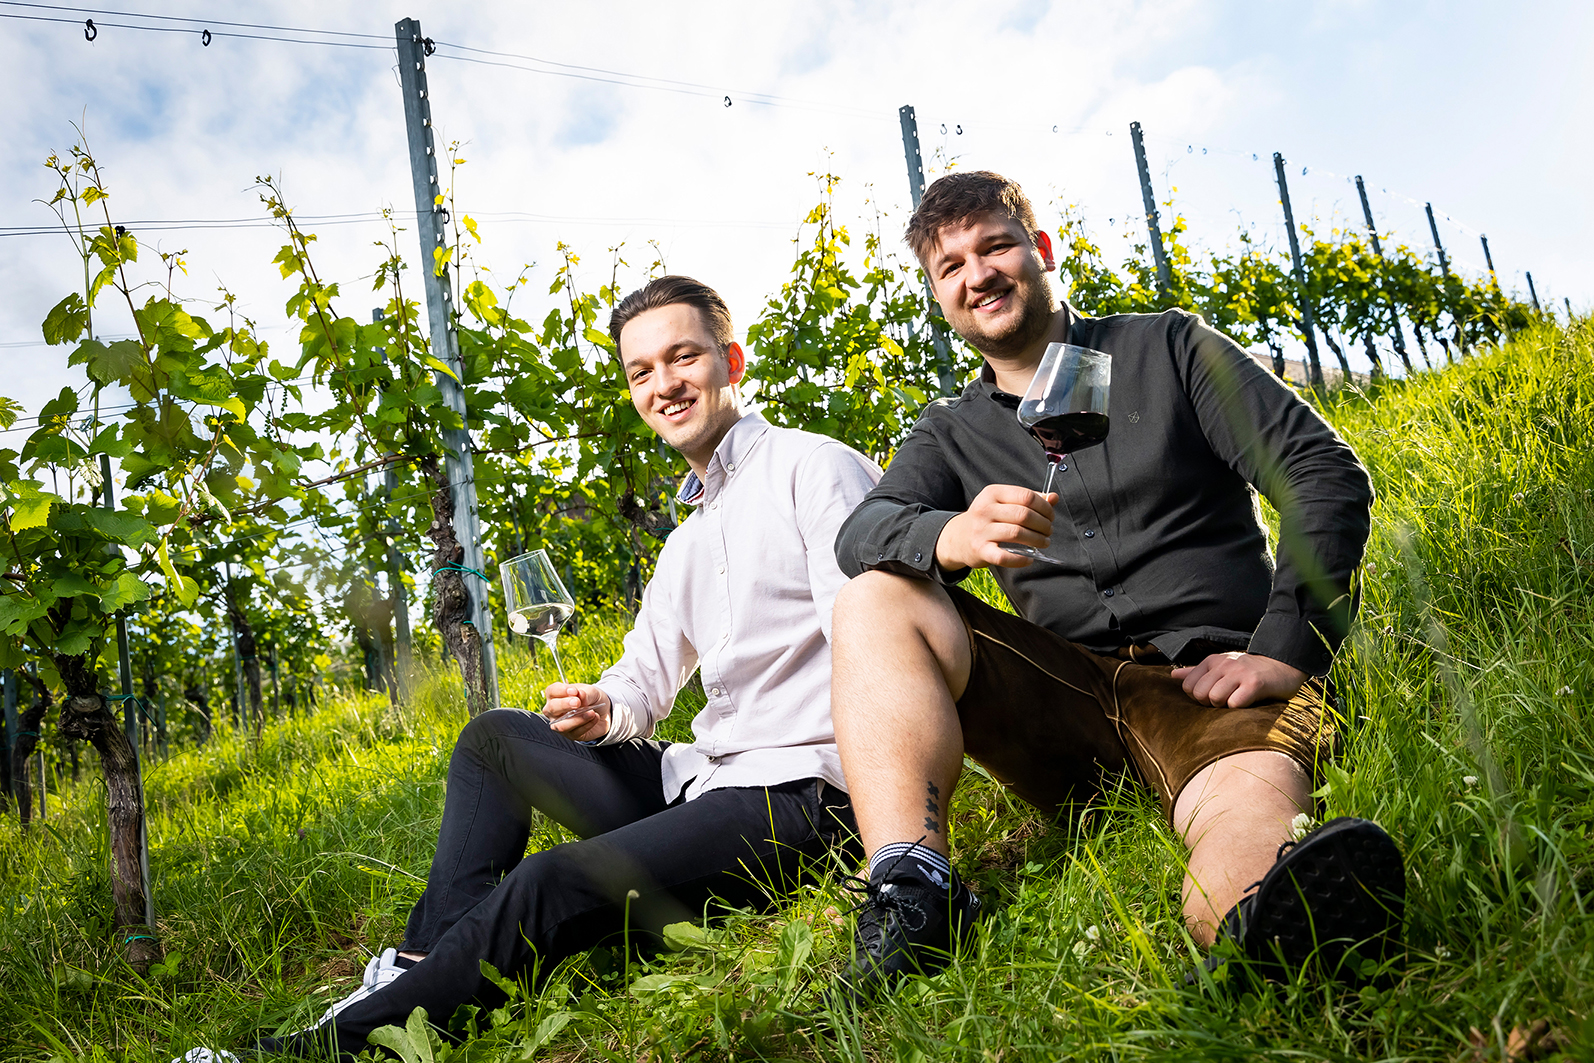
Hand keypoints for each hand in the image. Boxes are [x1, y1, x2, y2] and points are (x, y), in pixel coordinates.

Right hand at [541, 682, 611, 741]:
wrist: (603, 711)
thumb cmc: (591, 698)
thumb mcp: (592, 691)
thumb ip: (585, 693)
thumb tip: (580, 695)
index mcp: (555, 695)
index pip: (551, 691)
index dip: (561, 690)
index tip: (574, 691)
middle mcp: (554, 710)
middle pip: (552, 708)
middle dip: (564, 705)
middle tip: (577, 702)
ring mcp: (560, 724)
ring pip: (561, 725)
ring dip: (577, 719)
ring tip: (591, 713)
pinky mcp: (570, 735)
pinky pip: (576, 732)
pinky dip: (587, 725)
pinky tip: (595, 717)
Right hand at [935, 483, 1056, 570]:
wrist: (959, 537)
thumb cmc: (988, 518)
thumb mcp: (1003, 503)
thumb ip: (1028, 500)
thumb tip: (1053, 498)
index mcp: (992, 493)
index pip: (1026, 496)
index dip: (1044, 507)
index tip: (1050, 515)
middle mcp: (985, 509)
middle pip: (1024, 515)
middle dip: (1043, 524)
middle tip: (1049, 530)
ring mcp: (981, 530)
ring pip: (1017, 534)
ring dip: (1037, 540)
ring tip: (1044, 542)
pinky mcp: (980, 550)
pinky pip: (1004, 556)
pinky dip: (1021, 560)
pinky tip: (1029, 559)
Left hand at [1171, 652, 1307, 708]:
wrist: (1282, 666)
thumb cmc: (1247, 671)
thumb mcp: (1221, 666)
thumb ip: (1196, 672)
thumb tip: (1172, 675)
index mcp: (1212, 661)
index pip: (1188, 686)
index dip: (1198, 698)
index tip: (1212, 696)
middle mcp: (1224, 664)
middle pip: (1200, 694)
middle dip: (1210, 704)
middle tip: (1225, 700)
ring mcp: (1239, 673)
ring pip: (1215, 699)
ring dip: (1225, 706)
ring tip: (1237, 700)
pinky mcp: (1255, 684)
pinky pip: (1235, 704)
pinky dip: (1239, 708)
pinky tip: (1248, 702)